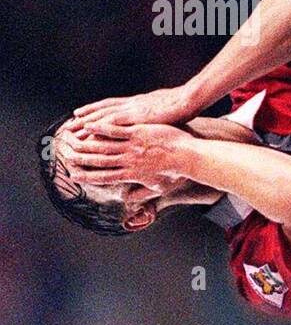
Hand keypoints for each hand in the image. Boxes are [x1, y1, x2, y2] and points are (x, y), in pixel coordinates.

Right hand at [63, 122, 193, 190]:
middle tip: (67, 156)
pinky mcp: (138, 132)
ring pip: (103, 145)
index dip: (88, 177)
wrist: (189, 157)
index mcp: (131, 174)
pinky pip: (116, 130)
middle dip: (81, 159)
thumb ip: (142, 193)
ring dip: (86, 143)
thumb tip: (128, 199)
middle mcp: (128, 161)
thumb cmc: (176, 172)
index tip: (74, 176)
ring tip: (73, 141)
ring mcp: (133, 146)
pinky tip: (89, 125)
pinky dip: (101, 128)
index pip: (104, 177)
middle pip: (99, 161)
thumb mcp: (159, 187)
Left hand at [70, 85, 201, 130]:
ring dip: (87, 121)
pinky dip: (100, 124)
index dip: (95, 111)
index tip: (80, 115)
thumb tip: (150, 118)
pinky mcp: (136, 115)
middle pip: (102, 109)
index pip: (110, 106)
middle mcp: (130, 104)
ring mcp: (132, 109)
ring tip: (73, 129)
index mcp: (137, 102)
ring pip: (104, 114)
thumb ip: (153, 113)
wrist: (188, 100)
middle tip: (69, 125)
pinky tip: (89, 129)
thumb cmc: (181, 106)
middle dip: (85, 117)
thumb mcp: (163, 109)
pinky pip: (114, 120)